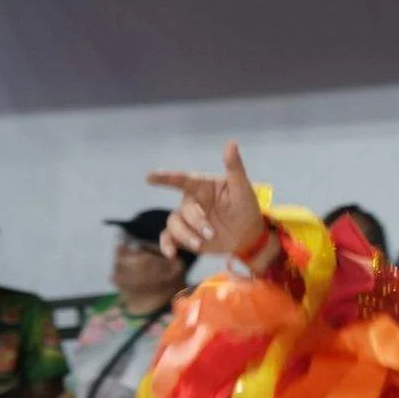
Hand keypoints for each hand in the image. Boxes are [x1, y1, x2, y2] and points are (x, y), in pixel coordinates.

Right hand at [147, 141, 264, 258]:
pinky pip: (168, 238)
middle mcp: (191, 201)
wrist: (249, 235)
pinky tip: (171, 254)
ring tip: (199, 244)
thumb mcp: (243, 188)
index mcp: (202, 186)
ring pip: (173, 224)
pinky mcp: (185, 236)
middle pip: (182, 209)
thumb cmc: (246, 208)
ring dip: (184, 235)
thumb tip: (230, 143)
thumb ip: (234, 167)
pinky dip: (167, 246)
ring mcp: (186, 219)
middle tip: (210, 232)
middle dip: (195, 221)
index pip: (181, 179)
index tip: (150, 177)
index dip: (165, 178)